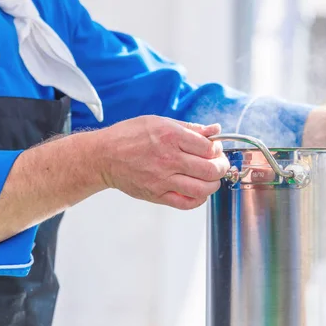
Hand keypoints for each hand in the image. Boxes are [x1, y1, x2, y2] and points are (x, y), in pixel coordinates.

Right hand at [96, 116, 229, 209]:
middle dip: (221, 168)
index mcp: (171, 136)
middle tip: (219, 165)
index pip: (208, 148)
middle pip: (210, 169)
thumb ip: (190, 128)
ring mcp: (162, 179)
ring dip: (213, 185)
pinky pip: (186, 203)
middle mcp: (168, 159)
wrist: (104, 156)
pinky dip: (199, 199)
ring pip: (202, 189)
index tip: (215, 149)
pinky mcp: (157, 195)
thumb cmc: (129, 136)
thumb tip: (215, 130)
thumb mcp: (160, 122)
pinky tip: (198, 191)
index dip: (217, 150)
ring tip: (211, 179)